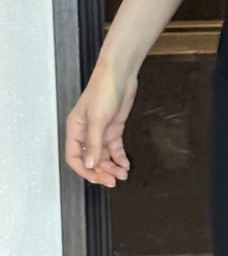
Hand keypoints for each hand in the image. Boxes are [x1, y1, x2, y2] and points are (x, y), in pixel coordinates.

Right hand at [64, 64, 137, 187]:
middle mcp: (86, 133)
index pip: (74, 157)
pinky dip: (120, 158)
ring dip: (112, 167)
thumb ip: (94, 144)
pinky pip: (115, 149)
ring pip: (104, 156)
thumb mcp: (97, 120)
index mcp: (75, 130)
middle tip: (114, 181)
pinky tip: (126, 164)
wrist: (120, 75)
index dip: (84, 170)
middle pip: (91, 159)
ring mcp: (100, 132)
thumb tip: (90, 164)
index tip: (96, 179)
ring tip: (123, 174)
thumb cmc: (103, 91)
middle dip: (101, 171)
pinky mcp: (114, 129)